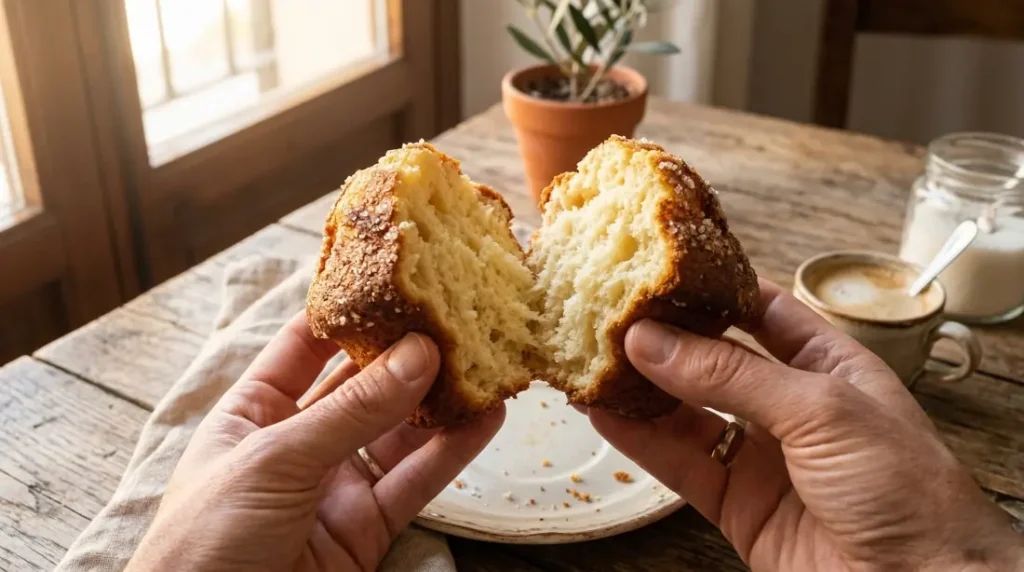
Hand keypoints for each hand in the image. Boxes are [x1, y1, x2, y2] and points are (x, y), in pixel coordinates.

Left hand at [127, 312, 501, 571]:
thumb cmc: (204, 543)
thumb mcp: (274, 460)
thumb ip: (351, 410)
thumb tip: (417, 353)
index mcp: (254, 412)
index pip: (305, 346)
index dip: (348, 310)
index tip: (395, 276)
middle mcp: (298, 442)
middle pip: (363, 385)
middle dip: (408, 354)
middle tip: (457, 317)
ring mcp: (336, 485)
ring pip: (399, 432)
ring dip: (442, 401)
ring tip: (487, 362)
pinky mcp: (367, 527)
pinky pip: (416, 482)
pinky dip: (452, 452)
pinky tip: (485, 420)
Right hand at [588, 279, 1023, 570]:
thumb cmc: (907, 490)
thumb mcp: (820, 411)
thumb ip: (730, 377)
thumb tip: (654, 340)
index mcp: (829, 367)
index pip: (764, 313)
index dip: (715, 289)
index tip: (663, 268)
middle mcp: (791, 407)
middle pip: (715, 361)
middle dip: (666, 338)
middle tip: (612, 312)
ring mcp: (761, 457)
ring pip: (687, 412)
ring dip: (641, 388)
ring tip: (591, 358)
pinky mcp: (736, 505)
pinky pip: (679, 464)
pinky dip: (639, 439)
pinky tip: (605, 414)